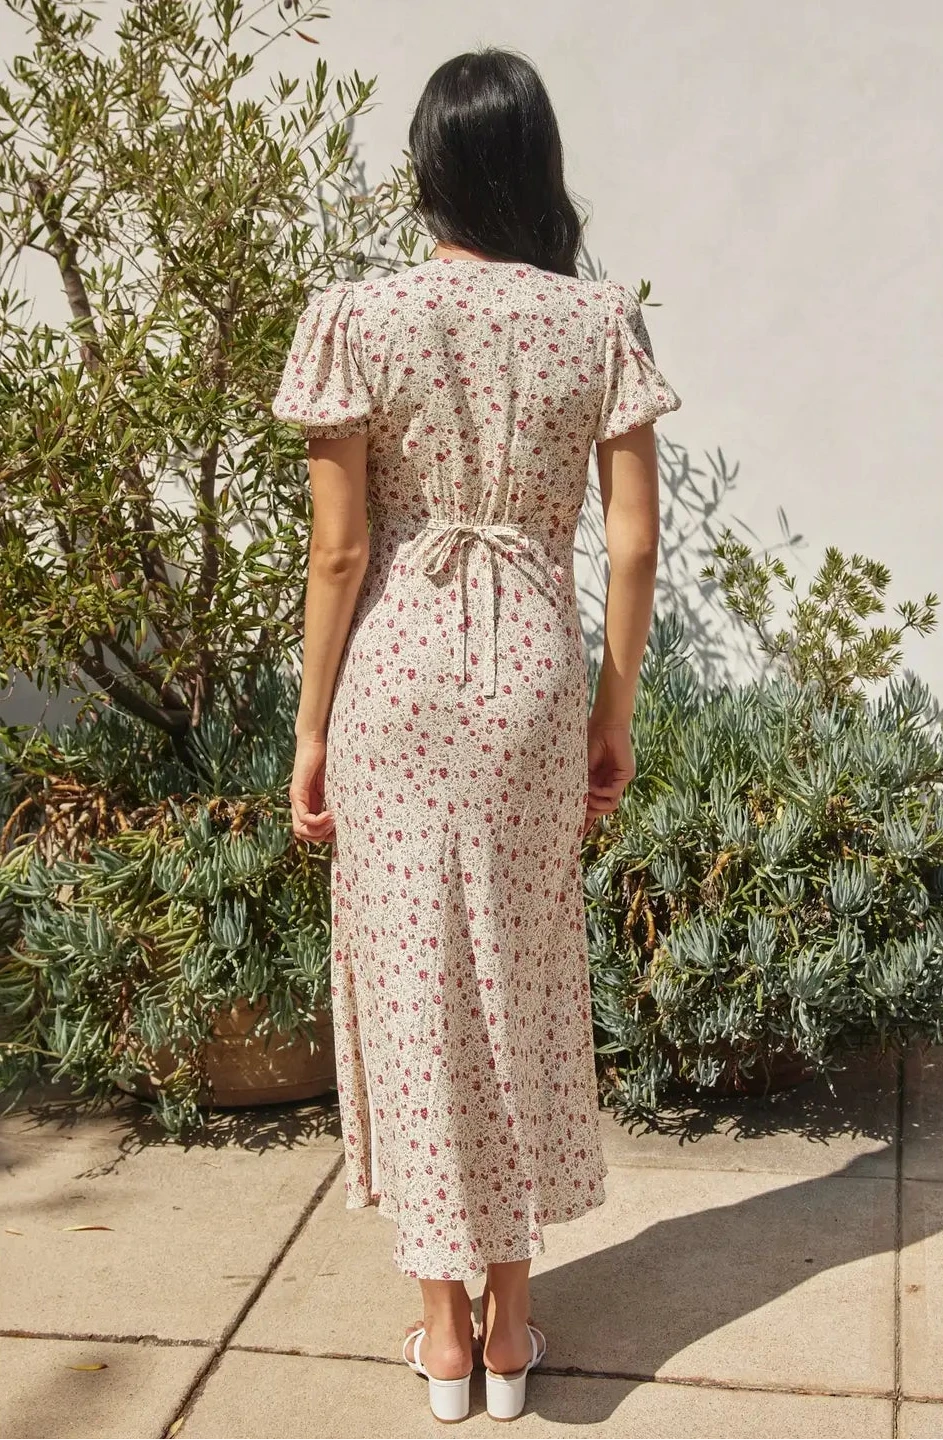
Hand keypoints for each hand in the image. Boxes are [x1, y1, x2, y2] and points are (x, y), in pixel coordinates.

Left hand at [289, 734, 334, 843]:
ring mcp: (297, 799)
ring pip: (301, 831)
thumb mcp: (335, 786)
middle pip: (304, 835)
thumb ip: (337, 799)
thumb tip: (352, 815)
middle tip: (336, 829)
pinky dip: (317, 822)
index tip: (339, 830)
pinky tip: (330, 814)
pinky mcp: (297, 792)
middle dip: (321, 838)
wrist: (316, 740)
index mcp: (310, 804)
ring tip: (333, 821)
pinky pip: (304, 818)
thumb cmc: (329, 759)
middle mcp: (300, 805)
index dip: (324, 837)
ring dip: (319, 832)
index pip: (311, 832)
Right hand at [583, 719, 635, 835]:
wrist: (606, 724)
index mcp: (597, 782)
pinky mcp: (625, 776)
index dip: (583, 821)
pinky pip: (613, 794)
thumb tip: (574, 804)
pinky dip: (601, 794)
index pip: (591, 806)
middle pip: (600, 810)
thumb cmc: (590, 740)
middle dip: (588, 819)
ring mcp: (618, 781)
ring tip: (585, 799)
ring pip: (609, 806)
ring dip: (595, 805)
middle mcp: (608, 784)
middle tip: (576, 825)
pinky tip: (592, 788)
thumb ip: (581, 785)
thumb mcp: (581, 767)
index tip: (573, 835)